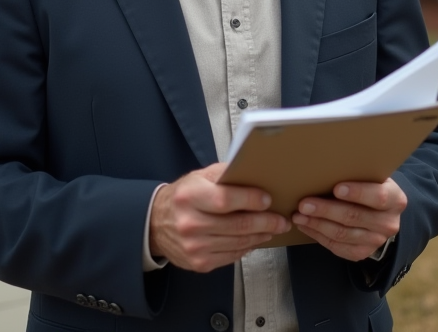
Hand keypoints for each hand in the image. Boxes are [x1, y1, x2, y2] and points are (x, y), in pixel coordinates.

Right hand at [149, 162, 290, 272]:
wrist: (156, 223)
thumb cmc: (183, 196)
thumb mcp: (199, 177)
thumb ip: (224, 175)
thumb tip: (254, 174)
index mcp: (190, 196)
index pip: (225, 199)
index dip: (250, 199)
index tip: (268, 199)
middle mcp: (190, 223)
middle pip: (237, 225)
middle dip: (266, 222)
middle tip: (281, 220)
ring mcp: (194, 246)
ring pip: (238, 243)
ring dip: (260, 236)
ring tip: (273, 229)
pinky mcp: (199, 263)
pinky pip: (232, 256)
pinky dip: (247, 248)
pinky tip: (255, 239)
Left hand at [292, 178, 406, 260]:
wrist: (380, 214)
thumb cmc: (370, 187)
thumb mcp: (372, 178)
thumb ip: (358, 174)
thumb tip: (326, 165)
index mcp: (395, 199)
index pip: (378, 197)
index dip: (357, 193)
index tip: (336, 188)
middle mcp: (388, 223)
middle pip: (354, 217)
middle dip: (326, 210)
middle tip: (304, 204)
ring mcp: (376, 241)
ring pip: (342, 234)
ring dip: (317, 224)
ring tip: (298, 215)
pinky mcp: (362, 253)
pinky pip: (337, 247)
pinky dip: (318, 236)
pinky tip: (305, 226)